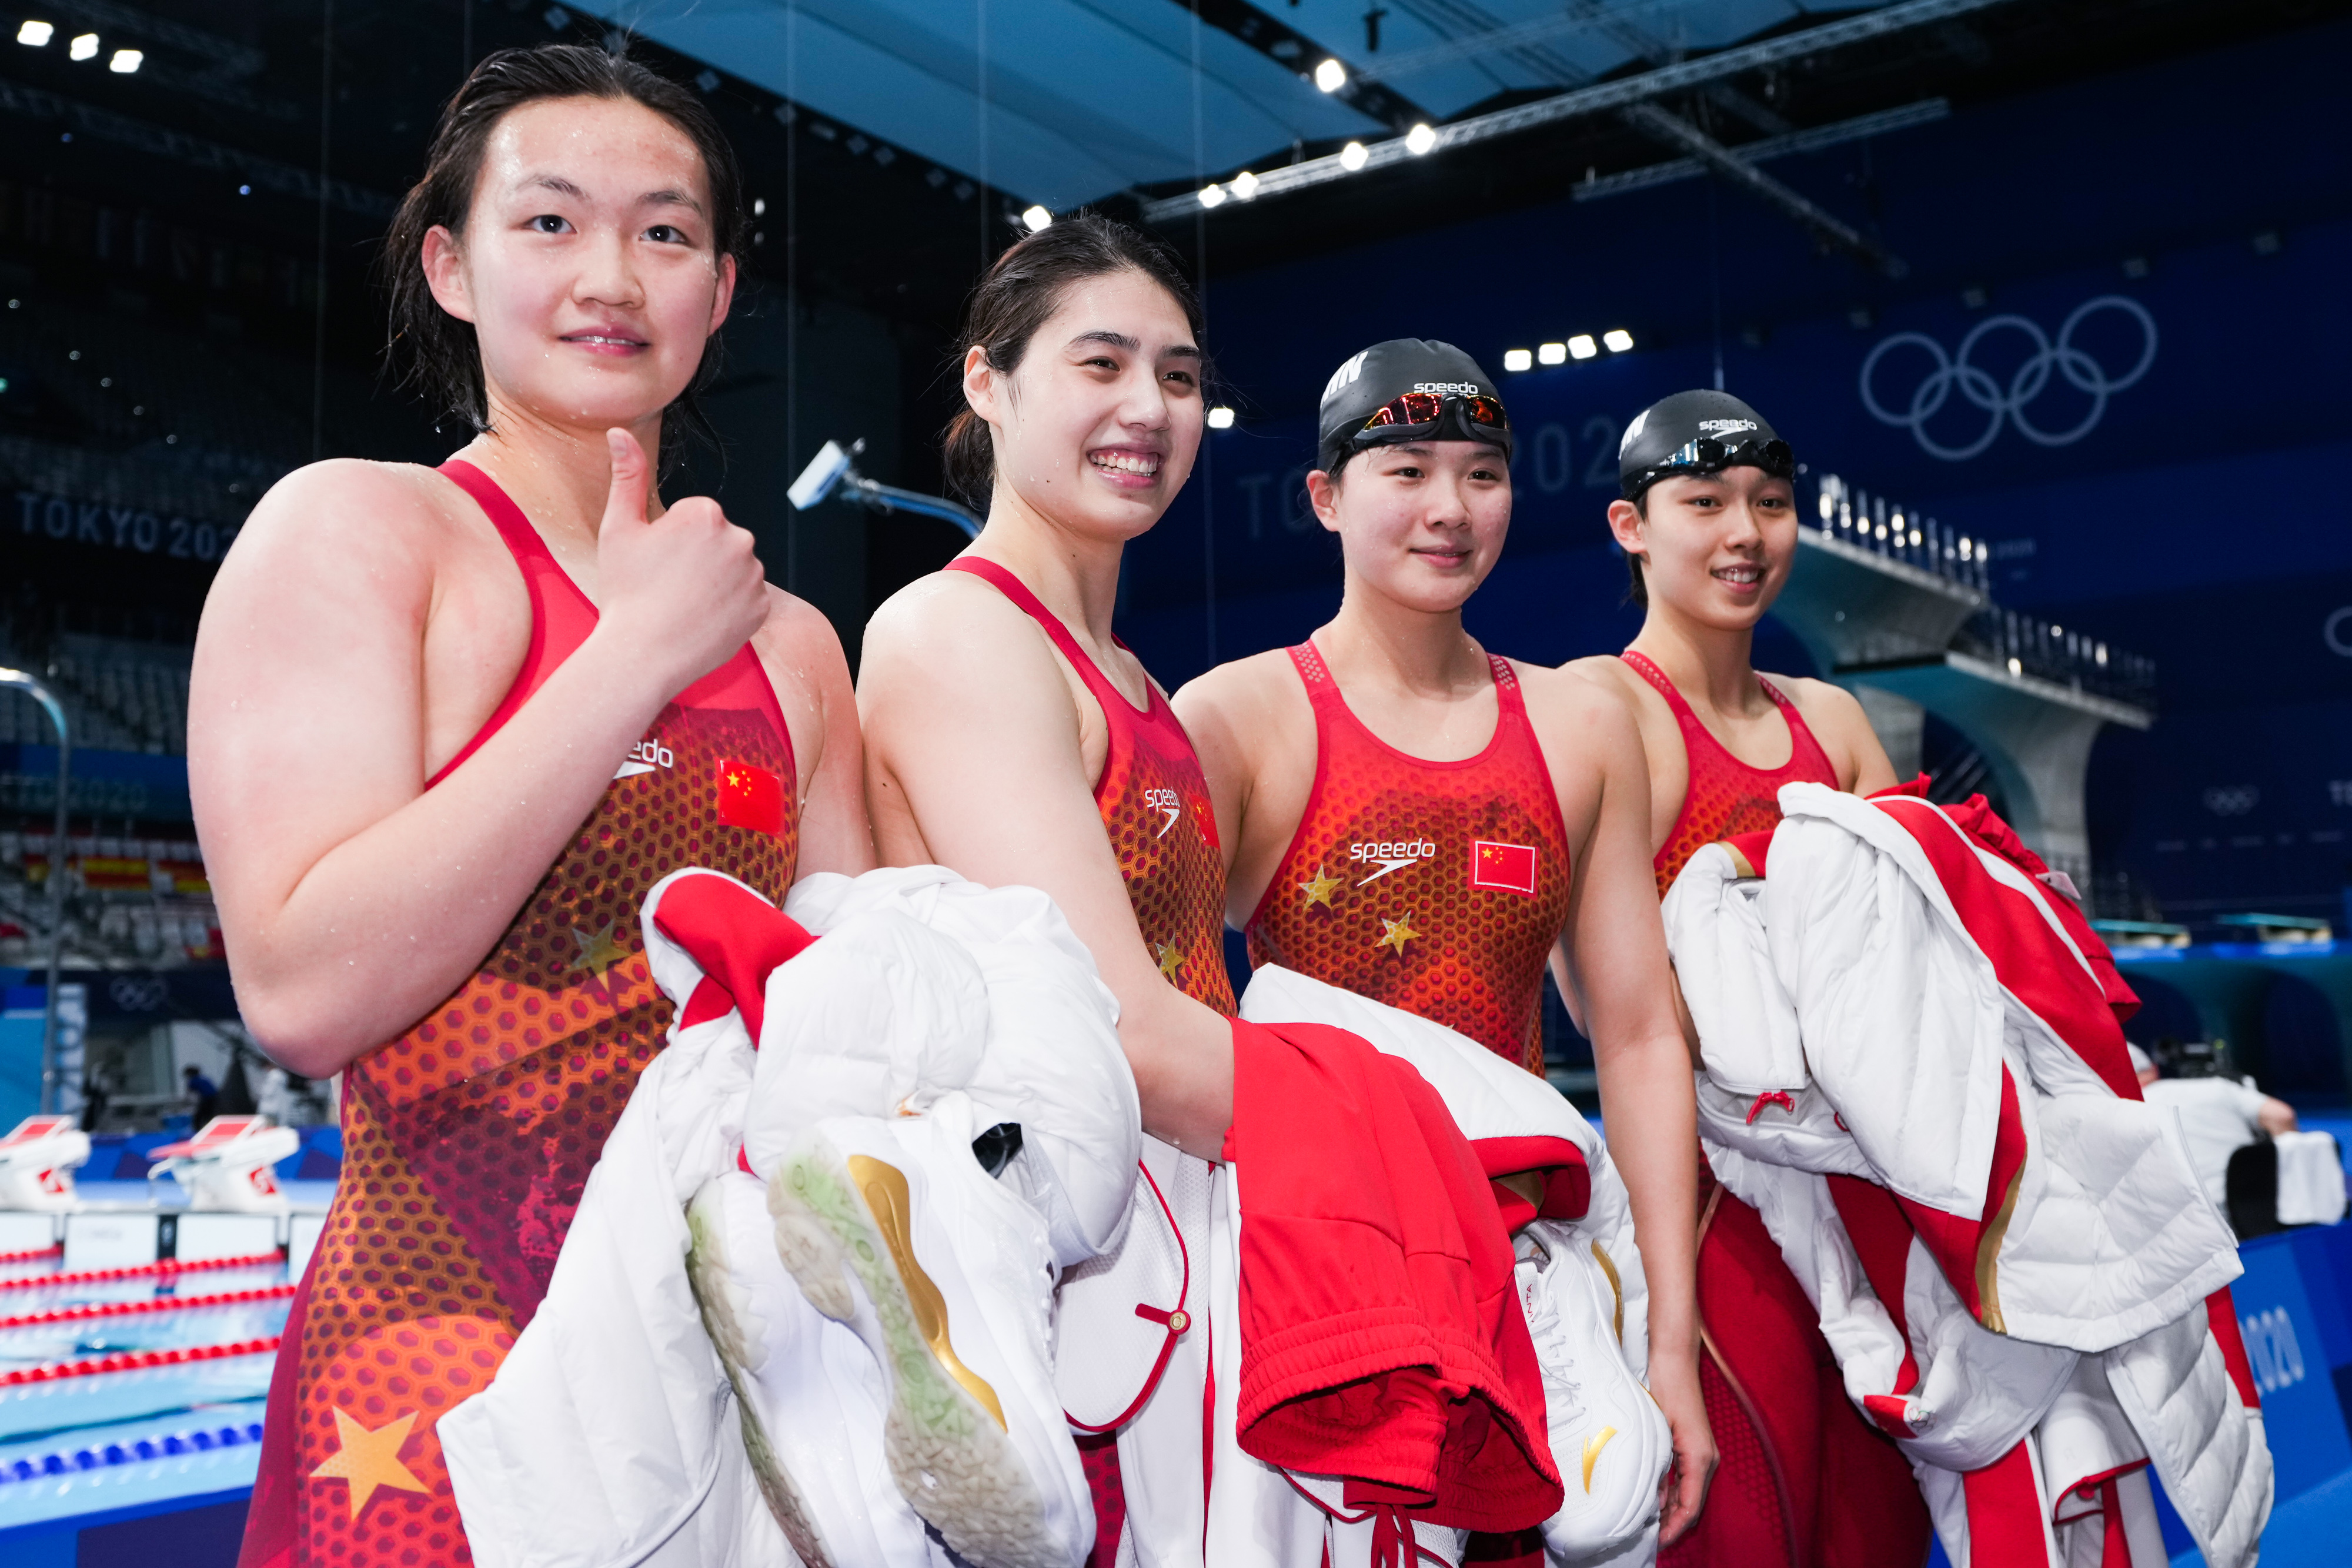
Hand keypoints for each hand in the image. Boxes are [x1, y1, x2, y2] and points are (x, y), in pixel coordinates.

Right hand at [590, 427, 769, 693]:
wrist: (642, 656)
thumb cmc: (626, 593)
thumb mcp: (618, 528)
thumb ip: (626, 475)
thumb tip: (618, 433)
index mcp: (705, 513)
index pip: (693, 517)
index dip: (669, 540)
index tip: (655, 563)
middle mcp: (739, 538)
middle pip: (717, 541)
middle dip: (696, 558)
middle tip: (666, 586)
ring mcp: (755, 575)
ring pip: (733, 569)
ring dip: (714, 582)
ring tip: (683, 605)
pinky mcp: (762, 607)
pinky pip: (747, 598)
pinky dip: (729, 607)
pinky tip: (702, 619)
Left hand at [1649, 1352, 1717, 1544]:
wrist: (1674, 1358)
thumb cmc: (1665, 1386)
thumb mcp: (1655, 1429)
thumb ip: (1656, 1466)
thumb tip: (1650, 1499)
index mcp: (1700, 1458)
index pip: (1690, 1508)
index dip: (1673, 1529)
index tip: (1656, 1542)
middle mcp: (1707, 1458)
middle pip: (1691, 1504)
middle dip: (1671, 1524)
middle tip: (1646, 1537)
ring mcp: (1701, 1451)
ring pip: (1687, 1492)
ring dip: (1670, 1509)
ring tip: (1646, 1524)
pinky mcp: (1693, 1444)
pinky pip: (1684, 1477)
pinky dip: (1670, 1491)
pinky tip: (1653, 1499)